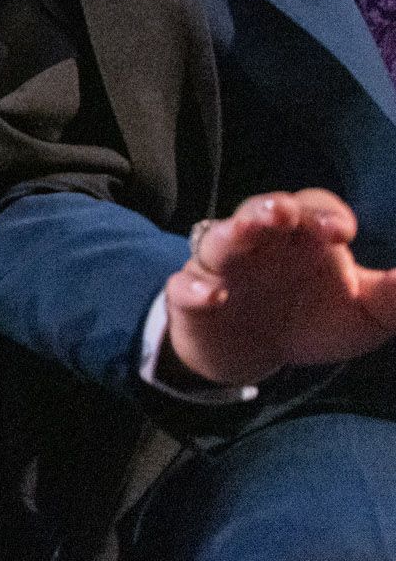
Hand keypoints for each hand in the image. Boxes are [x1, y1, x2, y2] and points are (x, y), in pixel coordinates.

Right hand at [163, 190, 395, 388]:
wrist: (252, 352)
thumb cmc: (311, 319)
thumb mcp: (363, 315)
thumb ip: (392, 297)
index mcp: (303, 238)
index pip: (313, 208)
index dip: (326, 214)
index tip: (341, 233)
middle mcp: (260, 243)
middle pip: (261, 211)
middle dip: (271, 208)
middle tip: (284, 213)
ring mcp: (221, 267)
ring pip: (220, 239)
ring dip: (231, 233)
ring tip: (244, 232)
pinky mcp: (191, 297)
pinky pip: (186, 286)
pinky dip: (196, 288)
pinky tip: (213, 294)